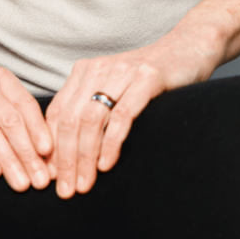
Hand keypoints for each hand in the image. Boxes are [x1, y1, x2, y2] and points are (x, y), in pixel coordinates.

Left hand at [45, 33, 215, 198]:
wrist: (189, 48)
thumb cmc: (150, 77)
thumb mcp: (114, 89)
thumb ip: (91, 110)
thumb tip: (67, 153)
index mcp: (85, 71)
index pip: (57, 113)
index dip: (50, 148)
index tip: (50, 177)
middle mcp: (99, 69)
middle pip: (70, 120)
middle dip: (65, 160)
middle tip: (66, 190)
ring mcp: (123, 72)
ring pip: (91, 120)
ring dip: (85, 157)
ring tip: (85, 184)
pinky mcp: (147, 78)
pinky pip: (122, 116)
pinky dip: (111, 143)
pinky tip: (106, 164)